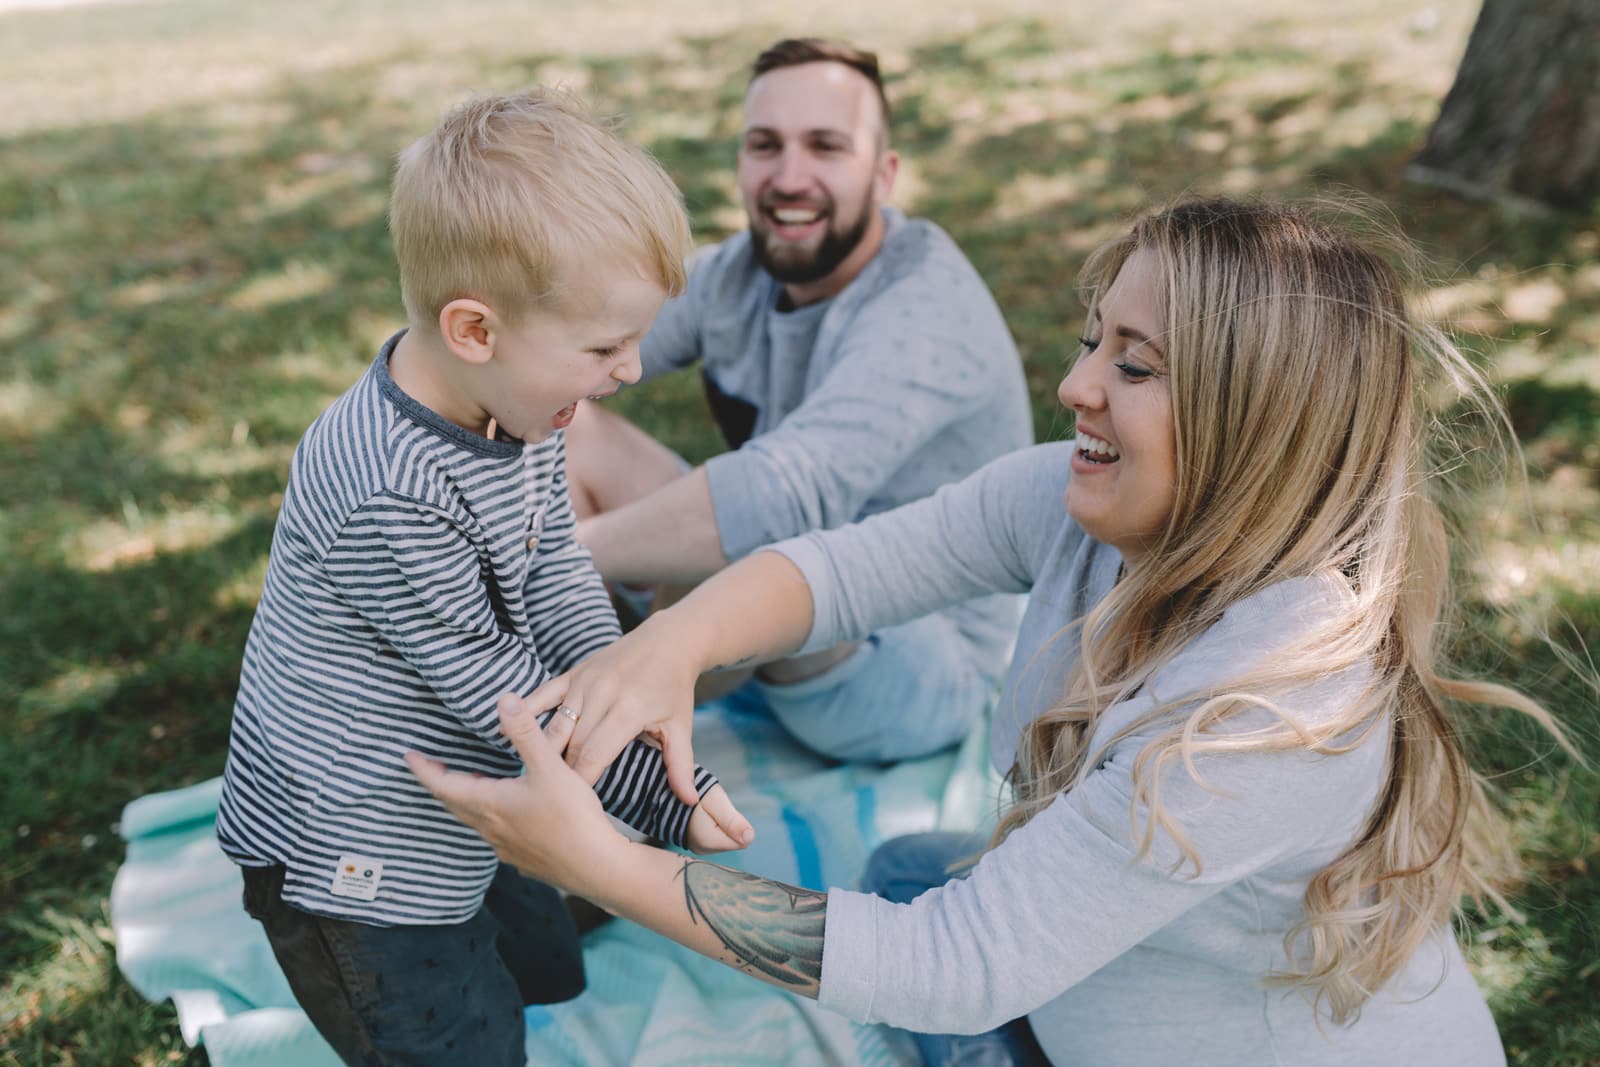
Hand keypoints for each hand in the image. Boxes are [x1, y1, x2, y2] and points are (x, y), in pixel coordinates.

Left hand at [406, 694, 628, 896]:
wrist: (597, 867)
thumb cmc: (572, 817)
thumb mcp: (549, 768)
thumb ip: (526, 733)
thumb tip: (504, 700)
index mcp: (490, 804)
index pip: (443, 785)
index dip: (424, 769)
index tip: (409, 755)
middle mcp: (491, 829)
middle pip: (455, 803)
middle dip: (441, 782)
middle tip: (432, 765)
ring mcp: (506, 847)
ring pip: (476, 820)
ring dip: (466, 800)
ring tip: (469, 783)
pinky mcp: (524, 858)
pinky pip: (496, 835)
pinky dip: (490, 817)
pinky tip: (507, 813)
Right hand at [521, 612, 704, 805]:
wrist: (668, 640)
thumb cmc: (674, 688)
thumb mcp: (680, 727)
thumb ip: (680, 765)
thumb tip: (689, 800)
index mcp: (628, 711)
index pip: (594, 755)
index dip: (581, 782)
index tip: (574, 805)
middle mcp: (601, 695)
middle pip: (570, 744)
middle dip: (561, 773)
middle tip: (553, 799)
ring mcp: (583, 682)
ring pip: (554, 725)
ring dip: (543, 752)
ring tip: (535, 778)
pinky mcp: (573, 673)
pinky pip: (542, 695)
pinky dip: (526, 714)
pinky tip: (510, 734)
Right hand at [685, 784, 754, 853]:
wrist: (667, 790)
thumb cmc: (693, 791)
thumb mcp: (715, 800)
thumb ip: (732, 821)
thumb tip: (750, 837)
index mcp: (708, 842)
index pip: (741, 841)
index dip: (735, 822)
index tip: (721, 810)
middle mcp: (702, 850)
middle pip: (732, 841)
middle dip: (728, 824)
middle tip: (712, 809)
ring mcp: (697, 848)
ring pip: (724, 839)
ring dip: (721, 824)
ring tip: (706, 811)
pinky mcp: (695, 843)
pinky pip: (714, 837)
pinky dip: (713, 826)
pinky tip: (702, 816)